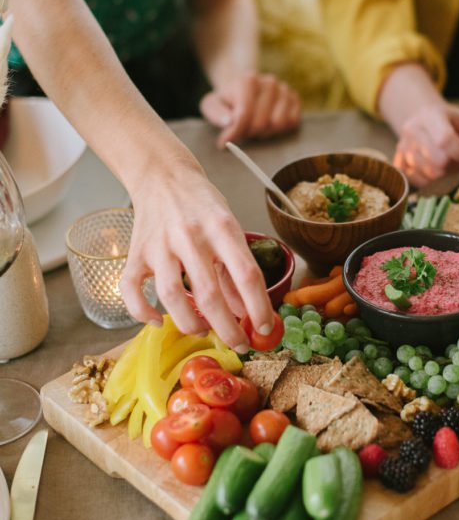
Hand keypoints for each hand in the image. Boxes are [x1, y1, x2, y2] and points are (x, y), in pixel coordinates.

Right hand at [118, 157, 274, 350]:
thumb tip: (247, 312)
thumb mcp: (230, 228)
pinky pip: (131, 289)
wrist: (163, 176)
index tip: (265, 330)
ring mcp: (160, 246)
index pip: (247, 275)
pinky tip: (158, 321)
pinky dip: (142, 312)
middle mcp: (190, 236)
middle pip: (210, 294)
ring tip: (203, 331)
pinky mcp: (136, 253)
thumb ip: (236, 270)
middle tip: (238, 344)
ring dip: (190, 323)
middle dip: (228, 328)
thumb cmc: (202, 205)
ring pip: (172, 296)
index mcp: (222, 228)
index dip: (259, 308)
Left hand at [200, 72, 300, 146]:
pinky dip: (279, 129)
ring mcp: (284, 89)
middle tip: (241, 133)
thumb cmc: (227, 101)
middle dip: (248, 134)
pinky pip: (292, 122)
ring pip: (278, 124)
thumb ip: (216, 113)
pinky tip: (267, 125)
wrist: (244, 89)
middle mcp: (269, 82)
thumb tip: (228, 122)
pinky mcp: (294, 98)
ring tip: (253, 128)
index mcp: (248, 80)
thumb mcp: (212, 104)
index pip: (244, 115)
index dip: (235, 133)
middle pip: (262, 123)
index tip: (224, 142)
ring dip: (264, 133)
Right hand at [393, 102, 458, 187]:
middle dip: (457, 167)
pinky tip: (439, 172)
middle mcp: (412, 129)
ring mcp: (403, 147)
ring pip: (429, 175)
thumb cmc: (453, 123)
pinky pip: (419, 182)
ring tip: (452, 165)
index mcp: (431, 114)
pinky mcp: (399, 162)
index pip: (445, 140)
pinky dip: (434, 182)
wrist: (424, 119)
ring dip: (447, 176)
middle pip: (438, 162)